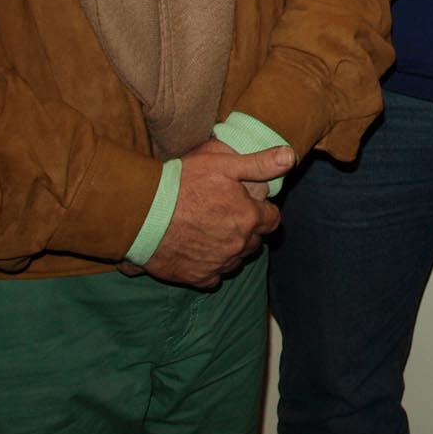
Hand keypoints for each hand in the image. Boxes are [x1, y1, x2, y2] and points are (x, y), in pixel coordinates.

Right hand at [142, 144, 293, 288]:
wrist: (143, 214)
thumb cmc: (183, 184)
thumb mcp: (224, 165)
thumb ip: (260, 163)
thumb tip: (289, 156)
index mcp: (248, 218)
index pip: (272, 219)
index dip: (264, 211)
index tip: (252, 205)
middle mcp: (237, 245)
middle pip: (255, 242)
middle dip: (249, 230)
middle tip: (231, 216)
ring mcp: (217, 264)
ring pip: (236, 261)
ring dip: (232, 249)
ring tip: (215, 233)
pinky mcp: (196, 277)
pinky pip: (214, 277)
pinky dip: (211, 267)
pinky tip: (200, 252)